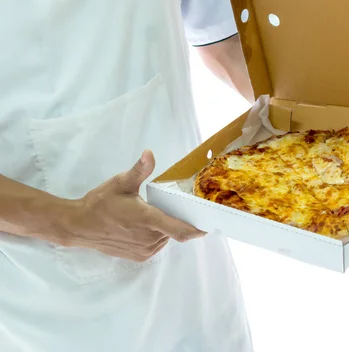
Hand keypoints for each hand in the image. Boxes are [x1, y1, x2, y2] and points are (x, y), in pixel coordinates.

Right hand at [58, 150, 204, 261]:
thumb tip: (149, 153)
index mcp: (149, 220)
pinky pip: (156, 245)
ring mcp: (145, 250)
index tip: (209, 224)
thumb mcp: (121, 183)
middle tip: (165, 206)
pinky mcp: (139, 257)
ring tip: (148, 215)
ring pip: (165, 238)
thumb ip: (139, 170)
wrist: (79, 226)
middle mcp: (150, 238)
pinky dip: (155, 236)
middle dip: (175, 219)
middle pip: (174, 230)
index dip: (197, 229)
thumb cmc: (100, 203)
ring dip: (163, 227)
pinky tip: (141, 226)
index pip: (181, 230)